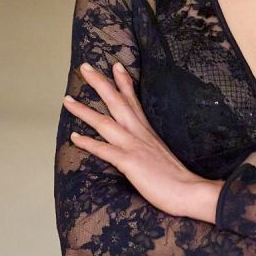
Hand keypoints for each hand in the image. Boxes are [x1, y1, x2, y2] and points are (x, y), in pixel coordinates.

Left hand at [64, 62, 222, 222]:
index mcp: (147, 129)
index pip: (133, 99)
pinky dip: (88, 143)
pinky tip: (74, 137)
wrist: (188, 190)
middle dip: (99, 83)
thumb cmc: (175, 176)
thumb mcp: (161, 152)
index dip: (123, 81)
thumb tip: (140, 144)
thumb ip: (148, 144)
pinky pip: (104, 150)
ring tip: (67, 100)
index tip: (115, 65)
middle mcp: (139, 132)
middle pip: (116, 101)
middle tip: (84, 67)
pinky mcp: (129, 162)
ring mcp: (133, 146)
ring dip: (84, 111)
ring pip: (104, 122)